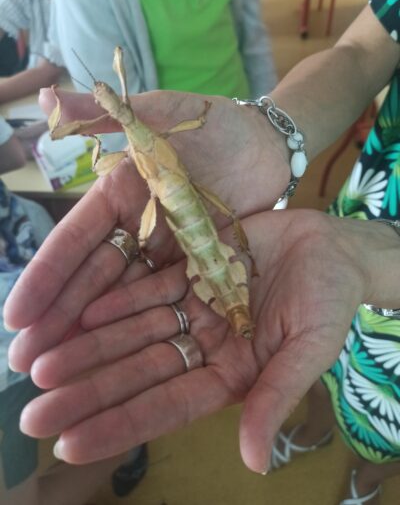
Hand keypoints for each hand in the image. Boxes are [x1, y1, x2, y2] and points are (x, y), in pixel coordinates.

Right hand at [4, 87, 290, 367]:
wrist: (266, 145)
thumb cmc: (215, 124)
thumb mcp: (162, 114)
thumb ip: (109, 115)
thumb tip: (49, 100)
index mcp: (119, 193)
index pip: (75, 240)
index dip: (46, 278)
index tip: (16, 316)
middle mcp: (134, 227)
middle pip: (92, 279)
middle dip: (59, 320)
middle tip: (25, 364)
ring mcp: (163, 252)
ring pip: (121, 298)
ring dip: (91, 336)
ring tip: (59, 373)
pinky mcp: (192, 268)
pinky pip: (160, 302)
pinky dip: (136, 329)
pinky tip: (114, 360)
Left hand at [14, 210, 367, 472]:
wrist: (333, 248)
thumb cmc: (330, 301)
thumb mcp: (308, 349)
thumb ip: (275, 397)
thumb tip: (253, 463)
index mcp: (231, 373)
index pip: (168, 405)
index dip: (121, 425)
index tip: (71, 446)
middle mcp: (205, 344)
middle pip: (139, 372)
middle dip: (88, 392)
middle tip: (34, 415)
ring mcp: (195, 307)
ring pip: (134, 330)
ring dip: (89, 347)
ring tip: (41, 367)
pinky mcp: (190, 271)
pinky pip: (148, 287)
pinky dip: (117, 300)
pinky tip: (82, 312)